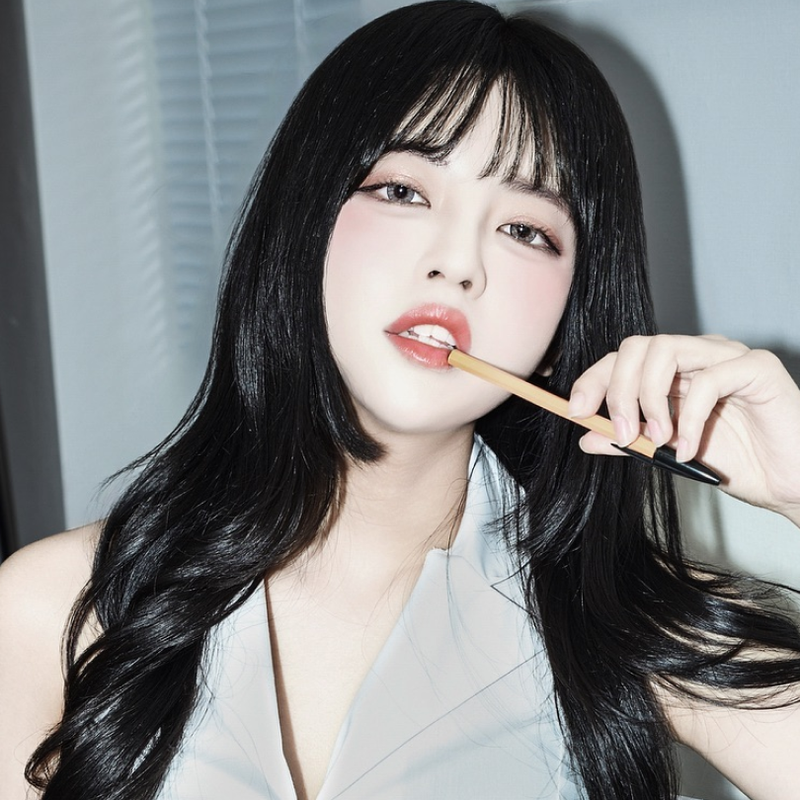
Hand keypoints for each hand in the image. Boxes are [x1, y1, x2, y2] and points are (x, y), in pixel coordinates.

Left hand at [568, 334, 799, 524]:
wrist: (790, 483)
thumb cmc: (737, 462)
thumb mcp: (667, 453)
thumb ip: (629, 441)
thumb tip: (585, 437)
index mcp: (674, 370)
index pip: (623, 358)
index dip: (593, 379)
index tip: (575, 410)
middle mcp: (698, 355)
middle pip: (637, 347)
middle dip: (617, 389)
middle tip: (620, 431)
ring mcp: (727, 356)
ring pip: (666, 351)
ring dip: (648, 399)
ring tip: (657, 440)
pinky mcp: (757, 367)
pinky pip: (709, 380)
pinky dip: (689, 418)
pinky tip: (690, 448)